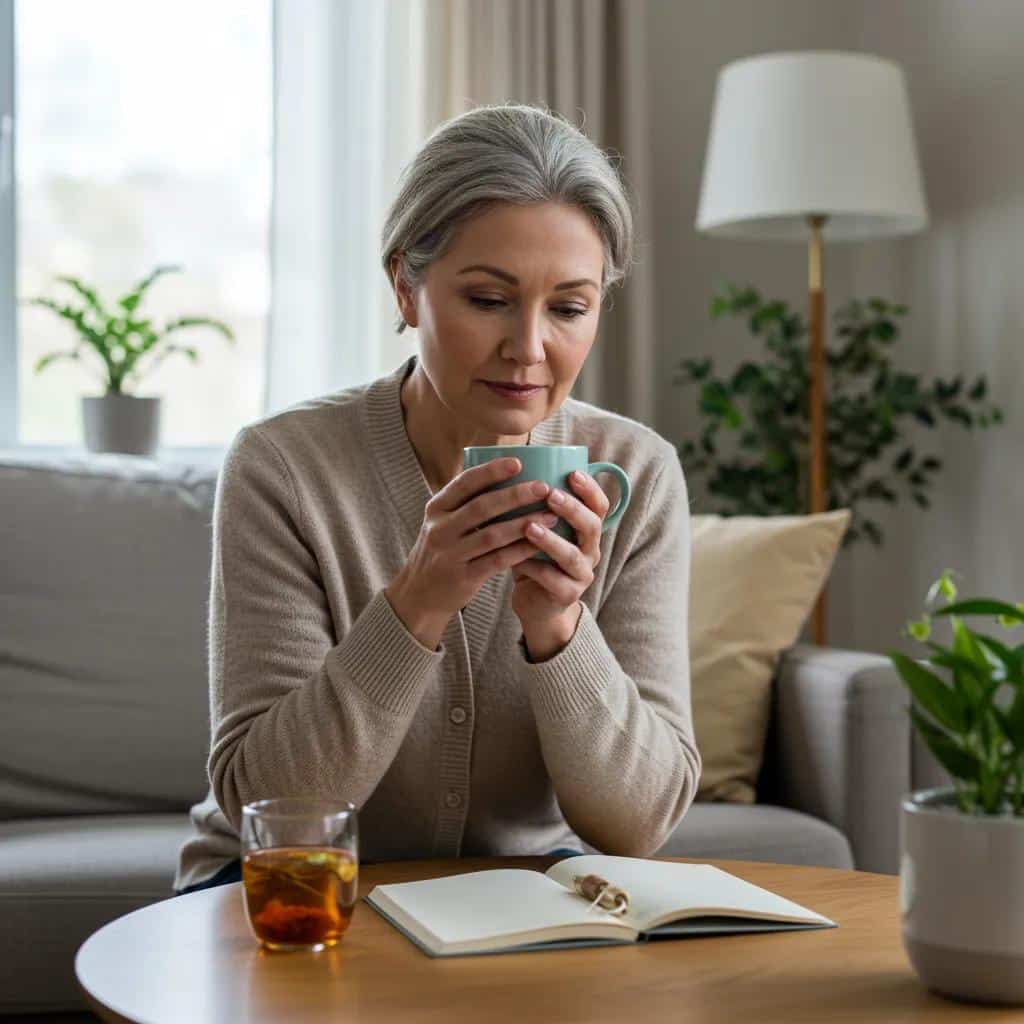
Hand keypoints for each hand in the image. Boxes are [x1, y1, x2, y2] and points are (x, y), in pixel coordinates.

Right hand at [386, 458, 556, 648]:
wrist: (419, 595)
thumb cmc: (442, 550)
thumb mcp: (442, 522)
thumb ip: (466, 503)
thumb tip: (508, 474)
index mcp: (436, 508)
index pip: (464, 483)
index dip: (491, 471)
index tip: (518, 463)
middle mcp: (440, 529)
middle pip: (481, 507)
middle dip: (515, 495)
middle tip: (543, 487)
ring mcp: (450, 554)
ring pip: (492, 535)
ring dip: (524, 524)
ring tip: (550, 516)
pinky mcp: (463, 578)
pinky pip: (497, 561)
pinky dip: (519, 551)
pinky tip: (540, 544)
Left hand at [511, 470, 609, 656]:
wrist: (536, 603)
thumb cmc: (534, 556)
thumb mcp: (540, 528)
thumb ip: (536, 506)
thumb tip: (516, 466)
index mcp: (587, 530)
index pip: (600, 506)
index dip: (590, 489)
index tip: (573, 473)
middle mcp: (591, 550)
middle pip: (592, 527)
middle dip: (572, 509)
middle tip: (550, 494)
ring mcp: (582, 574)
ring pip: (572, 556)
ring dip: (551, 540)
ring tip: (529, 527)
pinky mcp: (568, 595)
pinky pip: (553, 580)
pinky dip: (533, 568)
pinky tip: (515, 559)